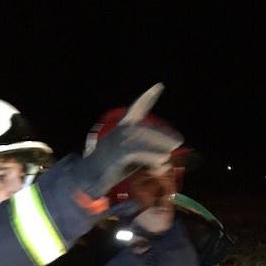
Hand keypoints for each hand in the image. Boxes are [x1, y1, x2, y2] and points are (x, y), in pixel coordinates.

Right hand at [73, 84, 182, 198]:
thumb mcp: (128, 157)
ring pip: (145, 139)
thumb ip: (144, 153)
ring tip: (170, 153)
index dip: (147, 97)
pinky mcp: (118, 154)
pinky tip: (161, 161)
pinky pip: (139, 153)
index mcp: (121, 128)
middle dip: (163, 134)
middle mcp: (119, 131)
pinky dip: (152, 156)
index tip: (159, 86)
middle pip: (147, 128)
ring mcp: (118, 142)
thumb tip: (165, 156)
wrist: (87, 179)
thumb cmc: (107, 170)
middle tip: (178, 141)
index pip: (135, 108)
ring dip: (160, 145)